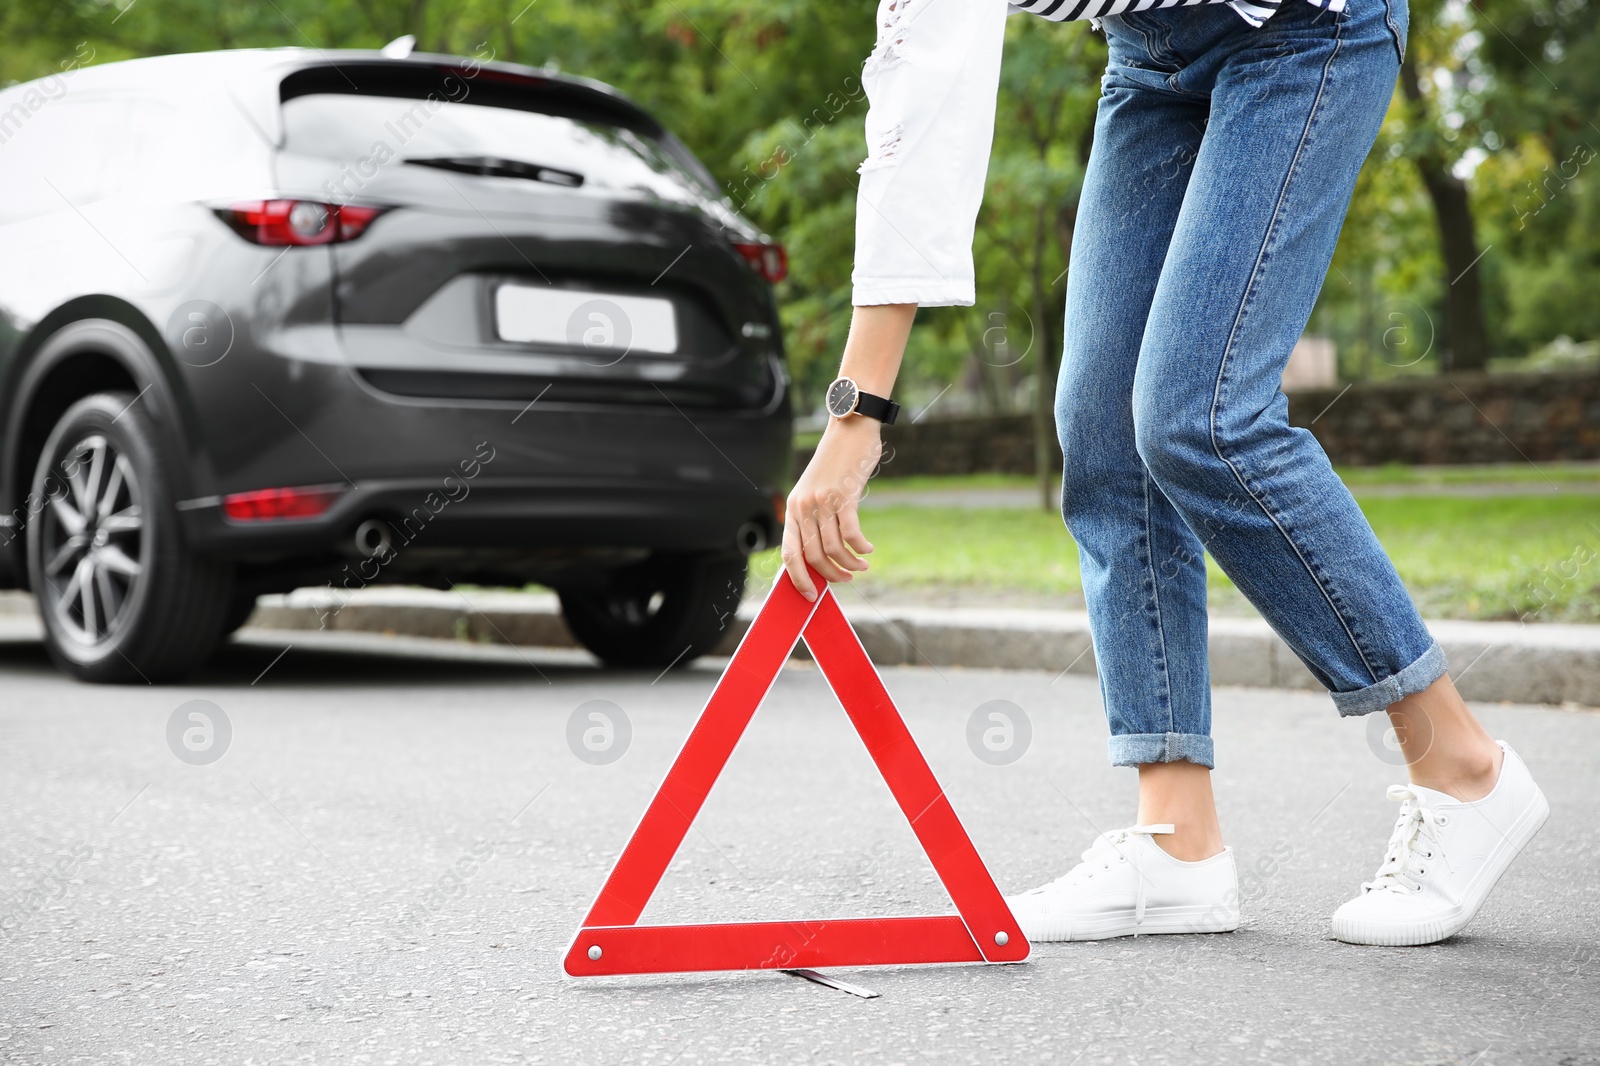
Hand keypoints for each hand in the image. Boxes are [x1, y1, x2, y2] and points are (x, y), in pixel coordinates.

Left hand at [782, 415, 880, 600]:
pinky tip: (868, 549)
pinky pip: (852, 534)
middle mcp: (804, 507)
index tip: (810, 594)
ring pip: (834, 548)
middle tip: (846, 579)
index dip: (798, 578)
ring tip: (862, 566)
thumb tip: (821, 556)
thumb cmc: (836, 464)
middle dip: (831, 575)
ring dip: (850, 564)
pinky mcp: (844, 496)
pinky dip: (861, 548)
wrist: (849, 430)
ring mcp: (823, 501)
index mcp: (792, 508)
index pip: (789, 553)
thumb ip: (814, 518)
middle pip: (813, 556)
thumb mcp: (815, 490)